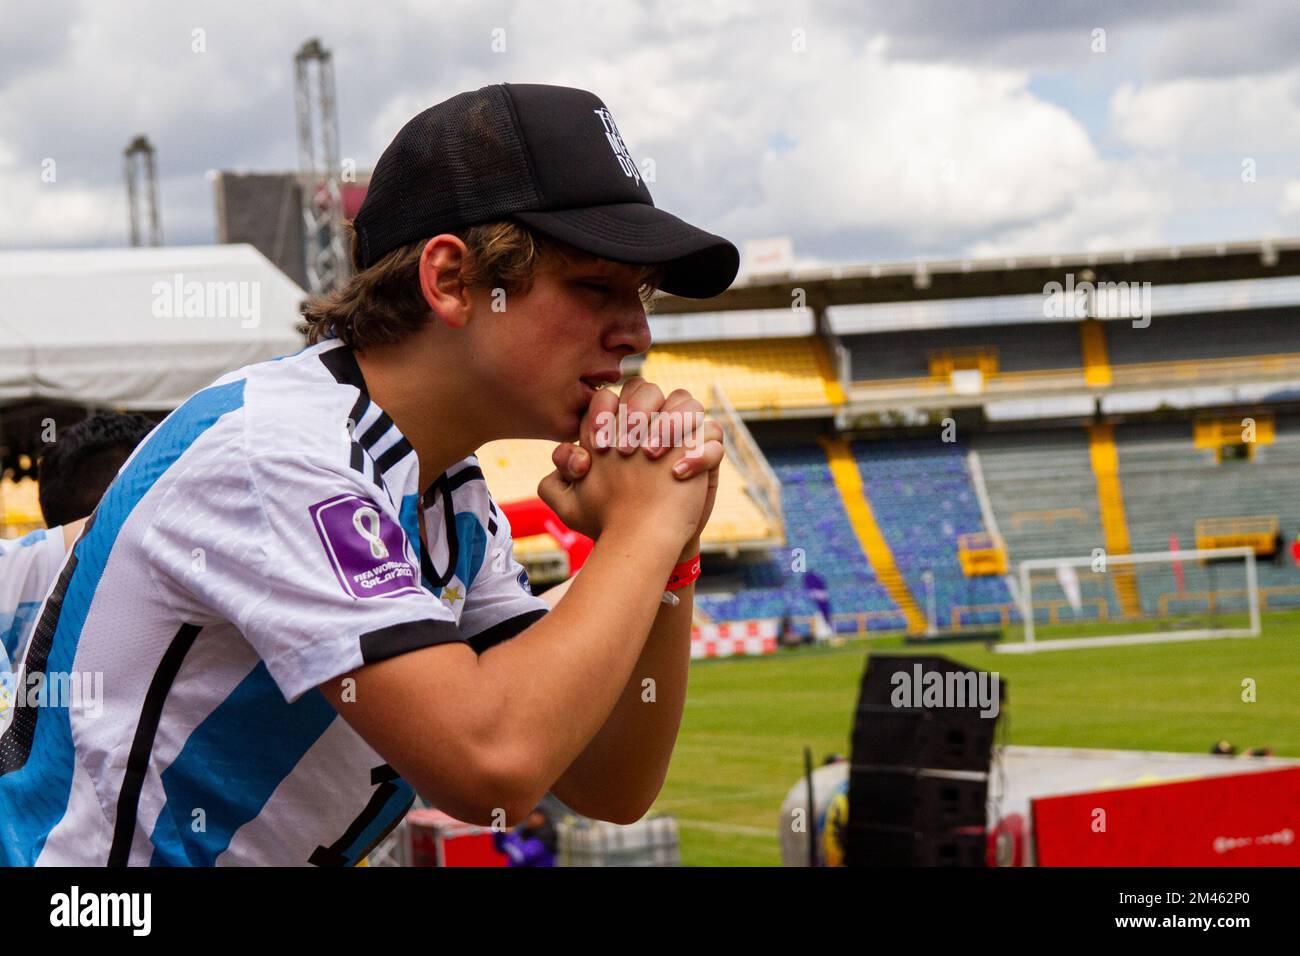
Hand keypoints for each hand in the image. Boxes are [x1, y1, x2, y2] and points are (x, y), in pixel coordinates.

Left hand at [544, 378, 723, 545]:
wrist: (643, 543)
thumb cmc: (608, 519)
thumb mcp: (573, 505)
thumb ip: (558, 480)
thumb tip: (572, 455)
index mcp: (616, 427)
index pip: (612, 396)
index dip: (603, 411)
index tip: (597, 444)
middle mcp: (649, 425)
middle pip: (649, 389)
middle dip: (637, 412)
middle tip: (626, 448)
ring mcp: (680, 437)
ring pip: (687, 403)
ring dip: (670, 423)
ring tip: (652, 455)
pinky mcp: (706, 454)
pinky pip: (714, 436)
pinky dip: (700, 452)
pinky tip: (679, 473)